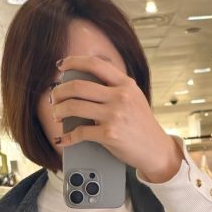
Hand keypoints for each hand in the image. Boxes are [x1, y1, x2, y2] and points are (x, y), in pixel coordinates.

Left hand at [51, 54, 181, 181]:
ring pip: (74, 107)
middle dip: (59, 92)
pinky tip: (63, 139)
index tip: (61, 66)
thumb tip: (84, 81)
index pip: (95, 64)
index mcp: (125, 84)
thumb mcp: (134, 98)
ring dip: (58, 111)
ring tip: (57, 115)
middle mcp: (120, 96)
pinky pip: (79, 133)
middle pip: (78, 86)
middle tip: (55, 98)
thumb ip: (115, 87)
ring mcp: (114, 115)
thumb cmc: (141, 125)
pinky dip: (67, 137)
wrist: (156, 150)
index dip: (74, 62)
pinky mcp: (109, 134)